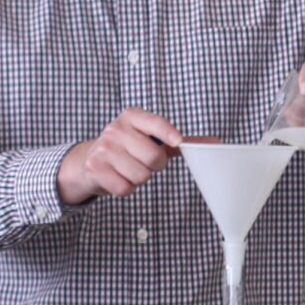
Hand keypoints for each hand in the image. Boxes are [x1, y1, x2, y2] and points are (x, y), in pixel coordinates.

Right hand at [58, 108, 183, 204]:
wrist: (90, 160)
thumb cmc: (129, 148)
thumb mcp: (151, 139)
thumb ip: (180, 142)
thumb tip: (214, 143)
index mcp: (132, 116)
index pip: (154, 122)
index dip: (167, 132)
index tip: (178, 141)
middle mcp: (115, 129)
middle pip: (153, 157)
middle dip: (155, 165)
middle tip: (144, 161)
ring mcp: (103, 148)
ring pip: (141, 175)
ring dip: (140, 178)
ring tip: (129, 168)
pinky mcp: (95, 168)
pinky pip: (125, 187)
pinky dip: (126, 188)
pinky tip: (119, 177)